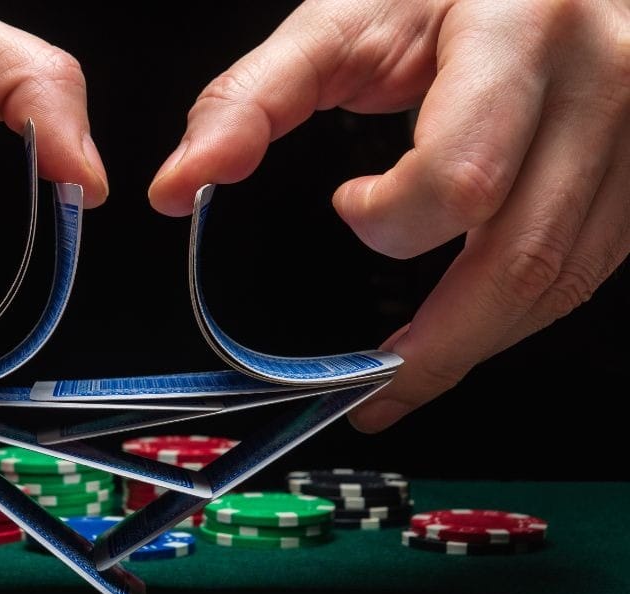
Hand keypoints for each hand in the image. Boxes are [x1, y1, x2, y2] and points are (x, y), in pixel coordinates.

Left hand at [148, 0, 628, 430]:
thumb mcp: (345, 19)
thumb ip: (254, 98)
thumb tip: (178, 187)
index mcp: (519, 32)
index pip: (463, 173)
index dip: (395, 217)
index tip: (350, 206)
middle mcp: (599, 83)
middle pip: (523, 254)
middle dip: (439, 343)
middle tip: (373, 384)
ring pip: (560, 279)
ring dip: (476, 344)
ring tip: (410, 377)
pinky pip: (586, 270)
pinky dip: (517, 315)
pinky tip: (467, 331)